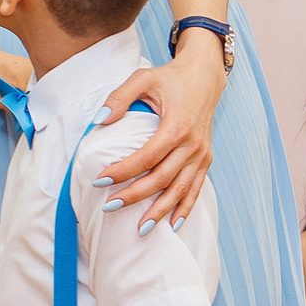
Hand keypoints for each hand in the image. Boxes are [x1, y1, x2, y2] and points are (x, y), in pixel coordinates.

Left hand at [101, 51, 227, 230]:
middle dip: (135, 195)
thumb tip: (99, 120)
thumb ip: (119, 97)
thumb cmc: (170, 78)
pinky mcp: (205, 159)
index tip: (99, 180)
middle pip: (162, 178)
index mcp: (177, 126)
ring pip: (180, 190)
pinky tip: (172, 225)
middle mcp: (192, 145)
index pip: (146, 157)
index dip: (123, 171)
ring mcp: (201, 155)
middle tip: (109, 207)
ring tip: (140, 228)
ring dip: (160, 210)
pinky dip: (185, 208)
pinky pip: (196, 189)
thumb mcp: (142, 78)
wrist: (205, 77)